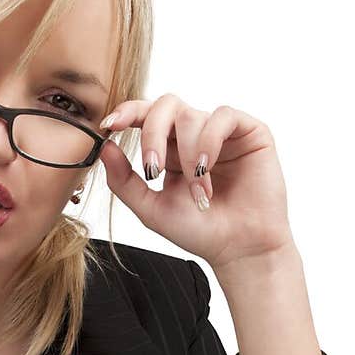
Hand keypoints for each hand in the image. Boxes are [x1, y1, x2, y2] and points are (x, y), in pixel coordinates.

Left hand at [98, 94, 295, 274]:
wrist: (239, 248)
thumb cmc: (200, 231)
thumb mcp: (151, 209)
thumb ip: (124, 181)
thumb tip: (105, 147)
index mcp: (169, 149)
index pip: (146, 116)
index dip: (128, 111)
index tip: (110, 125)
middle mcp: (193, 135)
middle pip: (165, 106)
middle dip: (152, 134)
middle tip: (152, 169)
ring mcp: (221, 132)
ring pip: (191, 115)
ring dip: (187, 154)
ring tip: (198, 190)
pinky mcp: (249, 131)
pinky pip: (223, 115)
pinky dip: (209, 140)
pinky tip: (208, 166)